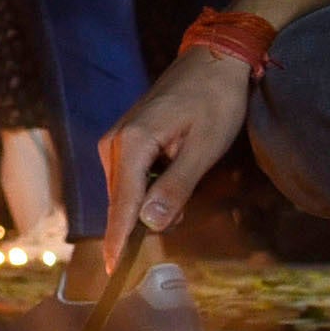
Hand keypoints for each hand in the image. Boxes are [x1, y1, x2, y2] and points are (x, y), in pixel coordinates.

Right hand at [106, 45, 259, 237]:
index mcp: (132, 143)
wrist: (216, 59)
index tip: (113, 271)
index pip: (122, 205)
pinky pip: (132, 177)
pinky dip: (151, 187)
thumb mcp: (204, 148)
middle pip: (122, 202)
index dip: (119, 240)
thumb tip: (150, 225)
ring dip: (152, 202)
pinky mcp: (125, 139)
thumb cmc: (216, 100)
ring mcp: (117, 139)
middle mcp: (115, 142)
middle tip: (184, 208)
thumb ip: (176, 188)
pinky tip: (175, 172)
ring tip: (187, 177)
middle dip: (146, 219)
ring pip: (127, 192)